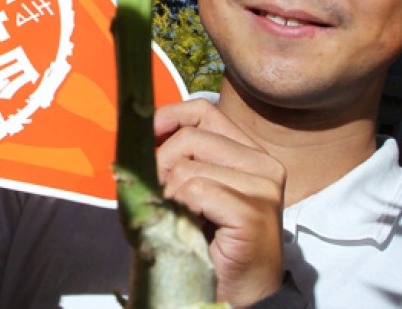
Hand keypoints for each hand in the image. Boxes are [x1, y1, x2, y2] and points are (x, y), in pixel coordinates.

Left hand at [155, 99, 286, 306]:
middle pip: (189, 138)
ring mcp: (263, 188)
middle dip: (160, 166)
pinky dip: (180, 211)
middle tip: (161, 198)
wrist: (237, 295)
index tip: (146, 137)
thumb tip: (138, 132)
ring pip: (187, 169)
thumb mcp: (193, 191)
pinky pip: (194, 192)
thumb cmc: (208, 242)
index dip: (167, 117)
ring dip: (169, 197)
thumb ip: (179, 159)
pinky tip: (190, 229)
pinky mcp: (252, 211)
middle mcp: (263, 164)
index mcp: (249, 153)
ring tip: (180, 220)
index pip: (203, 111)